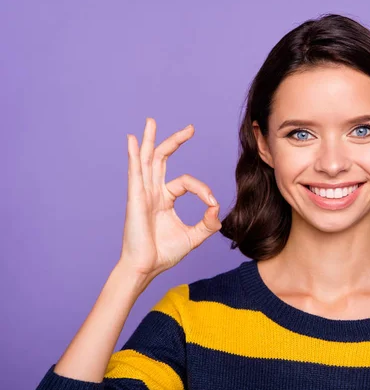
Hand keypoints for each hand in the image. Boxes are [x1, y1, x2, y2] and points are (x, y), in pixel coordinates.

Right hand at [118, 118, 220, 279]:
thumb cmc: (164, 254)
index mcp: (164, 199)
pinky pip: (135, 173)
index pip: (186, 182)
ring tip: (151, 121)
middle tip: (190, 128)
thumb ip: (208, 223)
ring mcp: (142, 194)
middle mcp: (152, 192)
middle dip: (175, 141)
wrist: (147, 268)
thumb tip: (217, 208)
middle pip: (162, 160)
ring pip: (147, 160)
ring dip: (149, 140)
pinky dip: (133, 155)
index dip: (203, 189)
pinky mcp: (135, 199)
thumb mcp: (194, 236)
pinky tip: (131, 140)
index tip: (212, 204)